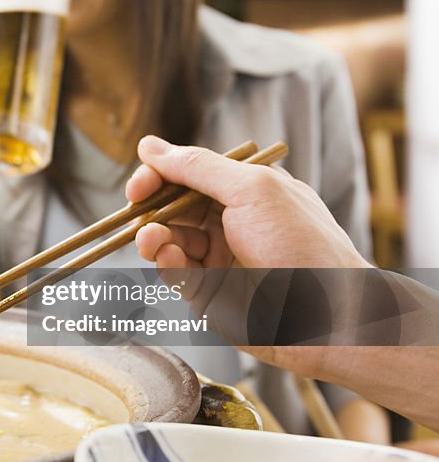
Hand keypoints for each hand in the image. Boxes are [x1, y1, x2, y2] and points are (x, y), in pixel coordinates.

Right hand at [125, 136, 368, 270]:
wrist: (326, 316)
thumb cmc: (301, 246)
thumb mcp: (251, 189)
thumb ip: (197, 167)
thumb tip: (149, 145)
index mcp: (245, 192)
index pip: (189, 175)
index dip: (159, 176)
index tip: (139, 185)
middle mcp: (230, 223)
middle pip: (171, 206)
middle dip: (150, 206)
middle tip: (136, 208)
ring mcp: (218, 258)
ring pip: (167, 240)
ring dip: (152, 236)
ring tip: (149, 239)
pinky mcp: (208, 293)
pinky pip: (174, 273)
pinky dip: (166, 263)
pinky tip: (169, 260)